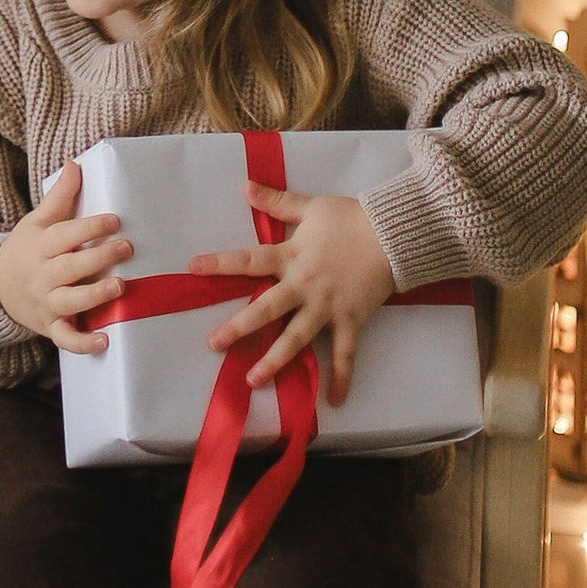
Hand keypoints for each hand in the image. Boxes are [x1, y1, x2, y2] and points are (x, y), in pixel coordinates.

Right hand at [0, 161, 127, 355]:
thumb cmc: (25, 251)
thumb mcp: (36, 222)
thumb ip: (59, 196)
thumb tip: (75, 164)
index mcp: (40, 246)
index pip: (65, 235)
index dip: (90, 227)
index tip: (114, 220)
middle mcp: (42, 275)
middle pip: (70, 266)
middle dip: (98, 258)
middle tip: (126, 247)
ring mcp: (46, 303)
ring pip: (70, 300)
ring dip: (95, 295)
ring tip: (119, 286)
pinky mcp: (51, 326)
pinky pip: (66, 338)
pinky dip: (83, 342)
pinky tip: (105, 340)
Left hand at [195, 187, 395, 405]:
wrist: (393, 234)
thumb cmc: (350, 218)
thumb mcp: (312, 206)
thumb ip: (277, 201)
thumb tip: (246, 186)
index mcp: (292, 256)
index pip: (250, 260)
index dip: (220, 263)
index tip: (193, 267)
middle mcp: (305, 285)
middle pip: (267, 309)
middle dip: (239, 327)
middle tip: (213, 344)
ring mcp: (327, 307)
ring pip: (297, 338)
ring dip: (275, 361)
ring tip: (253, 380)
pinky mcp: (352, 321)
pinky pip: (346, 354)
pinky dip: (342, 378)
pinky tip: (334, 401)